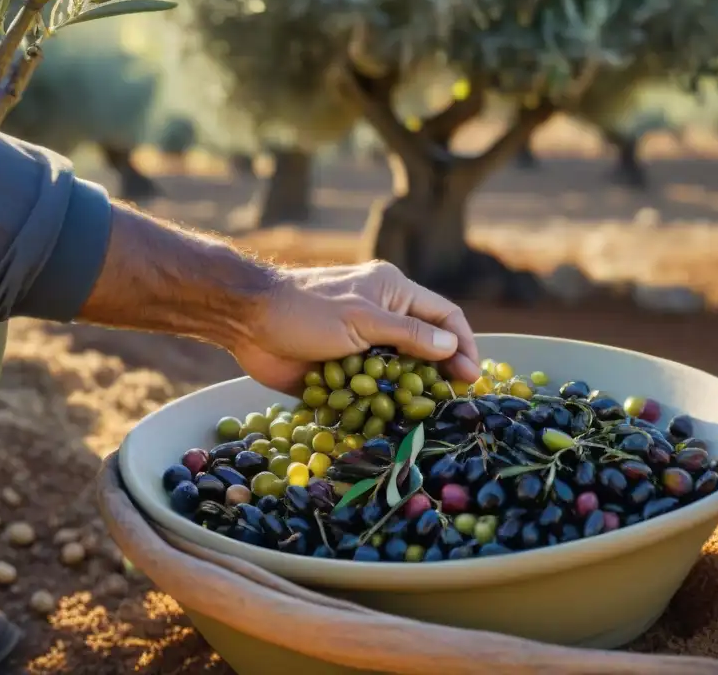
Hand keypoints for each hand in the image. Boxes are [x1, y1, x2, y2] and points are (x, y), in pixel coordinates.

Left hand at [231, 261, 480, 393]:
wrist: (247, 321)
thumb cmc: (305, 310)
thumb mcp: (361, 318)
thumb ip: (407, 333)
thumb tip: (450, 345)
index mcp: (393, 292)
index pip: (444, 316)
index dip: (463, 344)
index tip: (470, 376)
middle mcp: (382, 317)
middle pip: (425, 347)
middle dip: (439, 374)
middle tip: (452, 403)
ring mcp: (362, 345)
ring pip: (398, 373)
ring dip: (408, 394)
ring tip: (424, 418)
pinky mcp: (342, 370)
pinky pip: (369, 391)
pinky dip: (378, 406)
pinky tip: (390, 425)